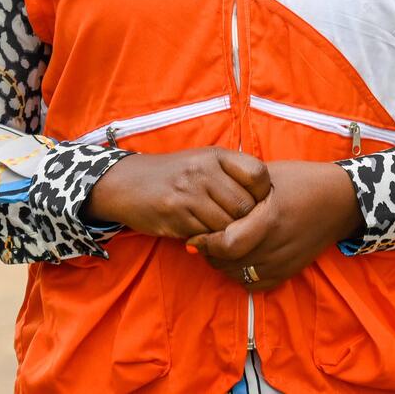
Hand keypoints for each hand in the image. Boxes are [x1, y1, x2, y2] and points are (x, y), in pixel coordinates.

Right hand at [82, 147, 270, 240]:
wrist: (127, 183)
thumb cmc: (174, 174)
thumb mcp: (203, 161)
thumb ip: (232, 173)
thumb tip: (267, 196)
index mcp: (216, 155)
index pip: (258, 174)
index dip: (263, 193)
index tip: (256, 203)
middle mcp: (204, 171)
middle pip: (245, 206)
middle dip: (246, 221)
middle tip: (238, 226)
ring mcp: (189, 193)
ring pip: (228, 225)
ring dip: (227, 234)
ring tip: (219, 232)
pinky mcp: (176, 215)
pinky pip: (206, 235)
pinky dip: (209, 240)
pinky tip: (202, 234)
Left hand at [187, 160, 361, 291]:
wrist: (340, 201)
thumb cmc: (302, 180)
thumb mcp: (269, 176)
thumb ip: (240, 187)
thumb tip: (208, 196)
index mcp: (270, 219)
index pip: (228, 244)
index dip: (207, 243)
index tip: (195, 235)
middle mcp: (276, 246)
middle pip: (229, 263)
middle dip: (210, 253)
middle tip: (203, 239)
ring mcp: (283, 263)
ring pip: (238, 275)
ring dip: (223, 265)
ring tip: (218, 248)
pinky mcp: (288, 272)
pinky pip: (255, 285)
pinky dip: (241, 275)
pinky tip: (239, 258)